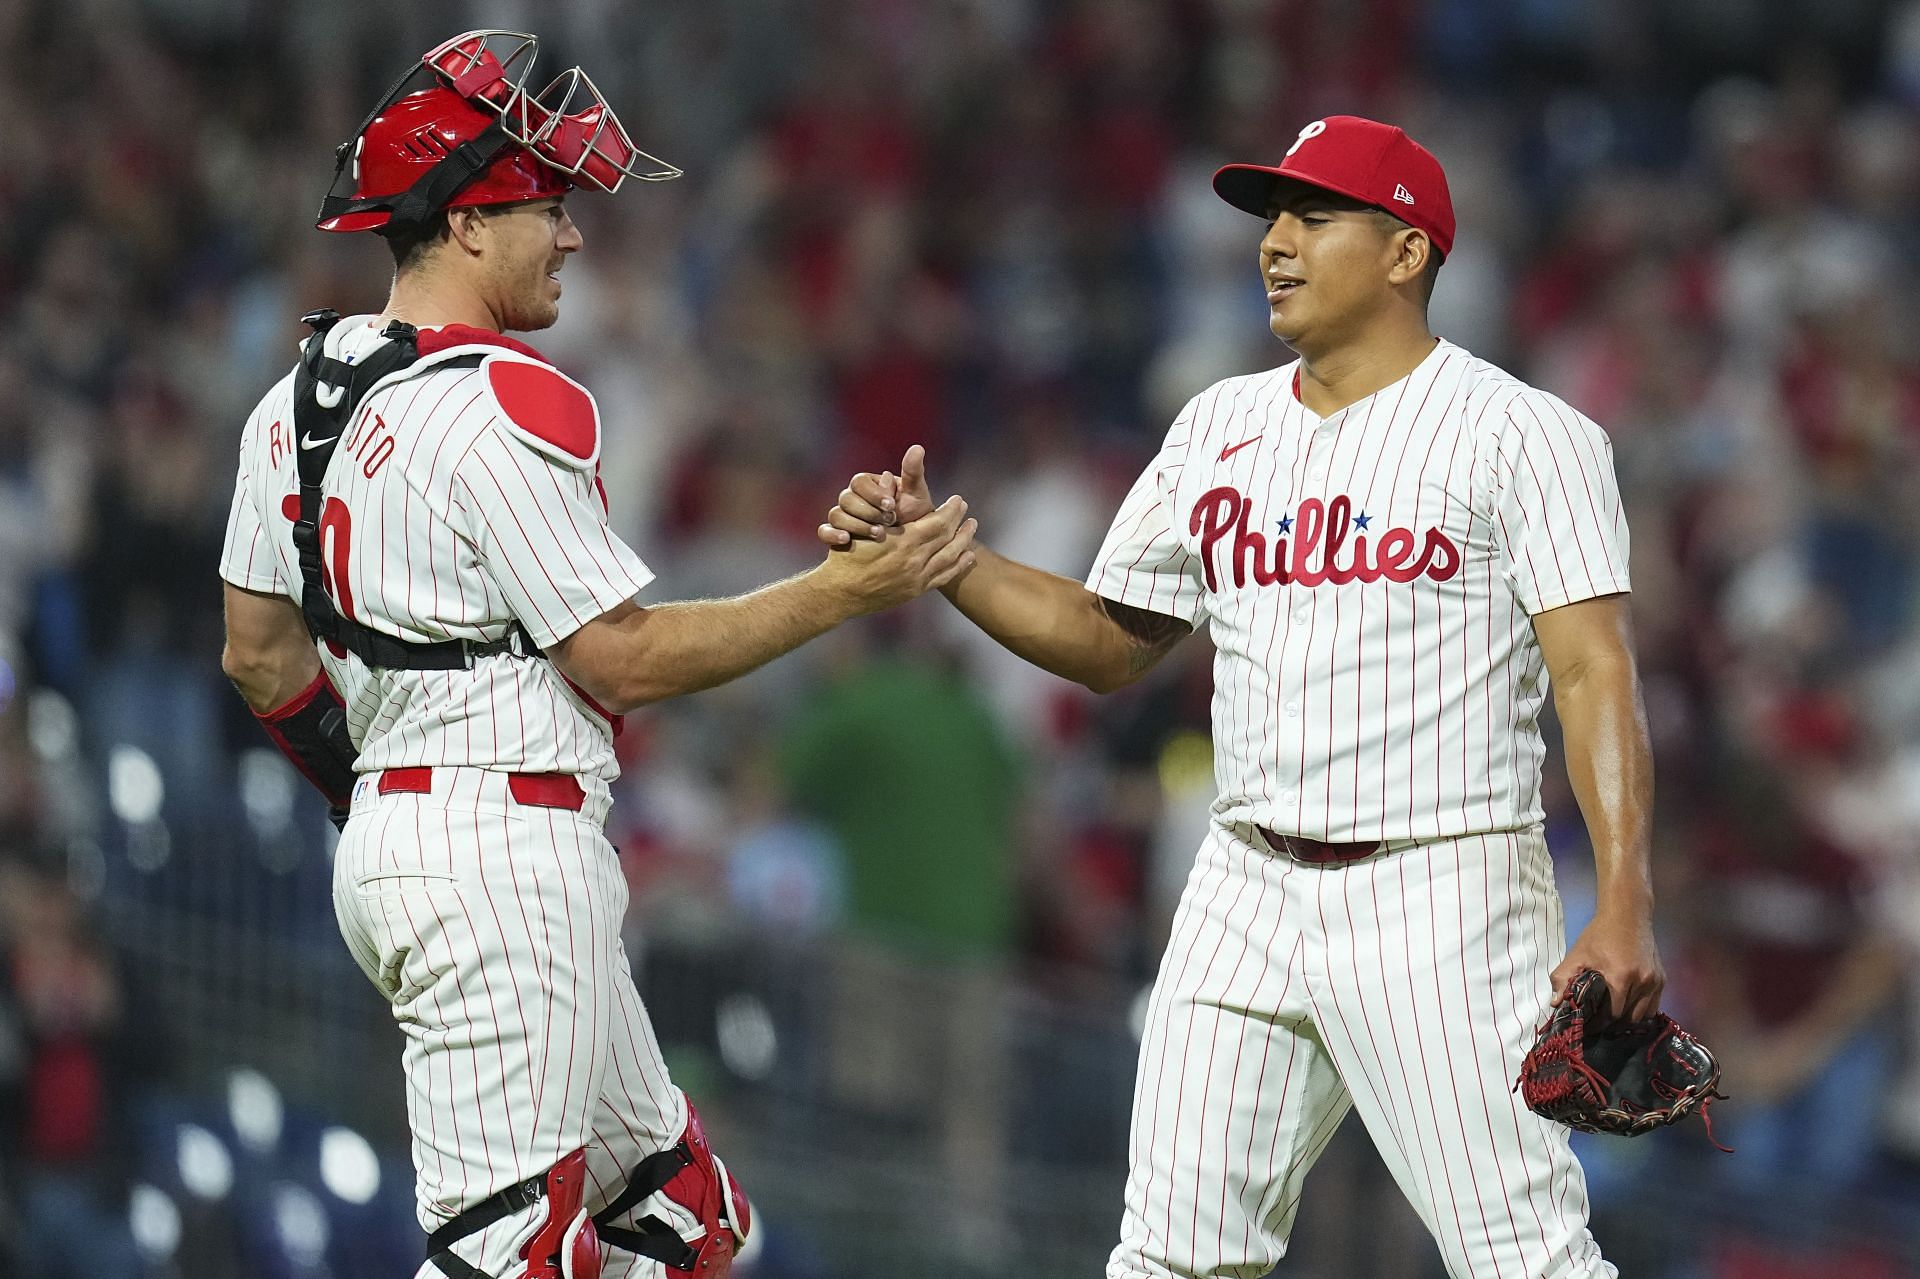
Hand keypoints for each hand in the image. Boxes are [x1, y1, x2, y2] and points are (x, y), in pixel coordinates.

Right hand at [812, 492, 975, 615]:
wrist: (841, 593)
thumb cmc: (848, 556)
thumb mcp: (863, 525)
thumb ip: (881, 503)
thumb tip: (889, 475)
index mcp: (903, 542)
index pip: (939, 522)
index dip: (951, 510)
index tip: (958, 500)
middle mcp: (915, 561)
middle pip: (948, 538)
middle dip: (960, 523)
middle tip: (968, 512)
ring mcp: (917, 578)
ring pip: (950, 557)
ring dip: (963, 541)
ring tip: (972, 528)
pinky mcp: (916, 591)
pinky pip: (944, 577)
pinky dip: (959, 565)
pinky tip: (968, 557)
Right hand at [818, 444, 938, 548]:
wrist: (911, 544)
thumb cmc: (915, 516)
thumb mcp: (917, 494)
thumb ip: (913, 473)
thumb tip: (917, 447)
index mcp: (868, 484)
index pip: (859, 482)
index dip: (873, 494)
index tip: (891, 505)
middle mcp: (852, 497)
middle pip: (845, 499)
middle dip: (868, 512)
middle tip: (889, 522)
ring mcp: (843, 515)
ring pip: (836, 515)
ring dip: (856, 525)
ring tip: (878, 534)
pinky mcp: (837, 533)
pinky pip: (824, 532)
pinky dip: (832, 534)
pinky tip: (847, 540)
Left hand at [1550, 906, 1663, 1024]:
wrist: (1627, 915)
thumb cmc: (1599, 935)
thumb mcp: (1577, 955)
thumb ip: (1563, 979)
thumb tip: (1556, 1004)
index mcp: (1620, 977)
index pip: (1610, 1015)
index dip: (1598, 1024)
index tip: (1588, 1026)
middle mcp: (1642, 982)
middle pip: (1628, 1018)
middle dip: (1612, 1024)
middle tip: (1599, 1024)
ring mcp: (1655, 982)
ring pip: (1643, 1015)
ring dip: (1628, 1019)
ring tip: (1613, 1018)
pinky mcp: (1662, 979)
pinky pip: (1653, 1005)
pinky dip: (1641, 1010)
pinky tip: (1628, 1007)